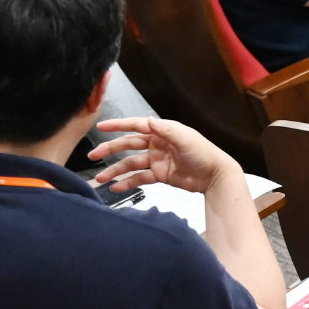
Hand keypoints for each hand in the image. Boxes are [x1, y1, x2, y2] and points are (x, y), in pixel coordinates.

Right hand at [90, 115, 235, 196]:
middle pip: (128, 145)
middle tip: (93, 155)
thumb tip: (148, 120)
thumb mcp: (185, 139)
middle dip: (110, 149)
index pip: (136, 125)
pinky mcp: (159, 175)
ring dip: (116, 171)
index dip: (118, 125)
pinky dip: (128, 182)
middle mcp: (157, 144)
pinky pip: (140, 178)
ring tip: (100, 179)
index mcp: (162, 131)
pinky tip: (116, 188)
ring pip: (131, 164)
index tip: (101, 126)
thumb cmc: (203, 153)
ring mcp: (157, 160)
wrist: (215, 175)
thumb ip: (165, 130)